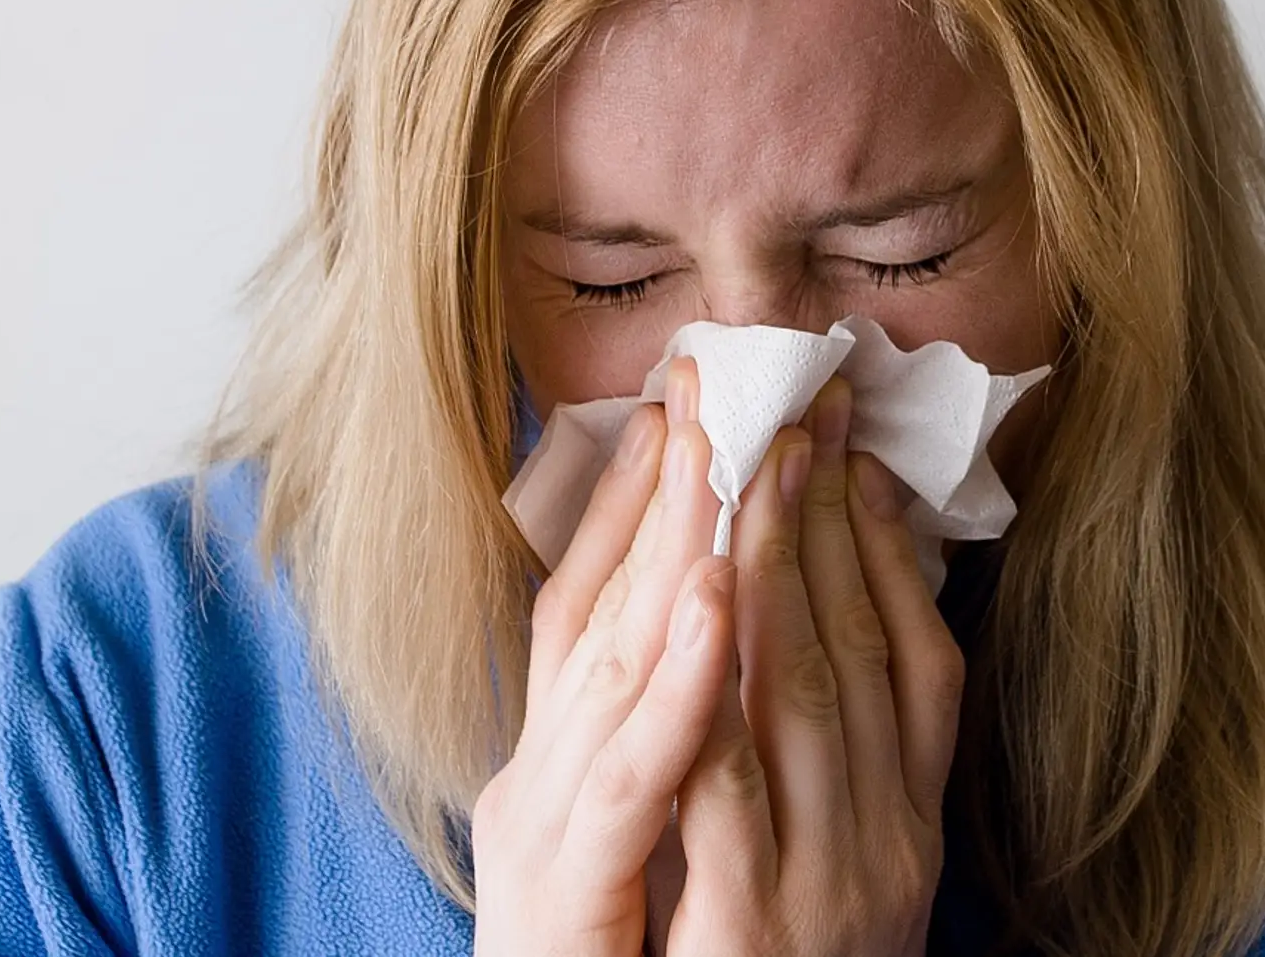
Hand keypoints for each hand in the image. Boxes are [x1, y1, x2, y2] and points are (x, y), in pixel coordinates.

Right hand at [472, 360, 732, 956]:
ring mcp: (549, 834)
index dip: (630, 497)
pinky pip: (640, 774)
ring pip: (616, 661)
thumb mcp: (625, 837)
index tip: (682, 400)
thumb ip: (651, 745)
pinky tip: (721, 594)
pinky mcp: (566, 894)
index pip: (588, 602)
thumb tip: (711, 637)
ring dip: (674, 542)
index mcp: (555, 761)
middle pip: (603, 606)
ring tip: (724, 437)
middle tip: (714, 370)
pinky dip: (679, 679)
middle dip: (664, 484)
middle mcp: (540, 781)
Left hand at [666, 377, 965, 956]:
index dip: (881, 546)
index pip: (916, 662)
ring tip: (748, 452)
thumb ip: (844, 768)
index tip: (847, 446)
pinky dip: (712, 685)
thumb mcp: (840, 873)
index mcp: (910, 828)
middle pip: (857, 651)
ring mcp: (828, 887)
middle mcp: (887, 847)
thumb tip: (829, 632)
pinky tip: (698, 594)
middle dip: (820, 518)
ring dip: (773, 566)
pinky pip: (726, 789)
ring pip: (803, 694)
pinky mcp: (755, 934)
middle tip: (791, 401)